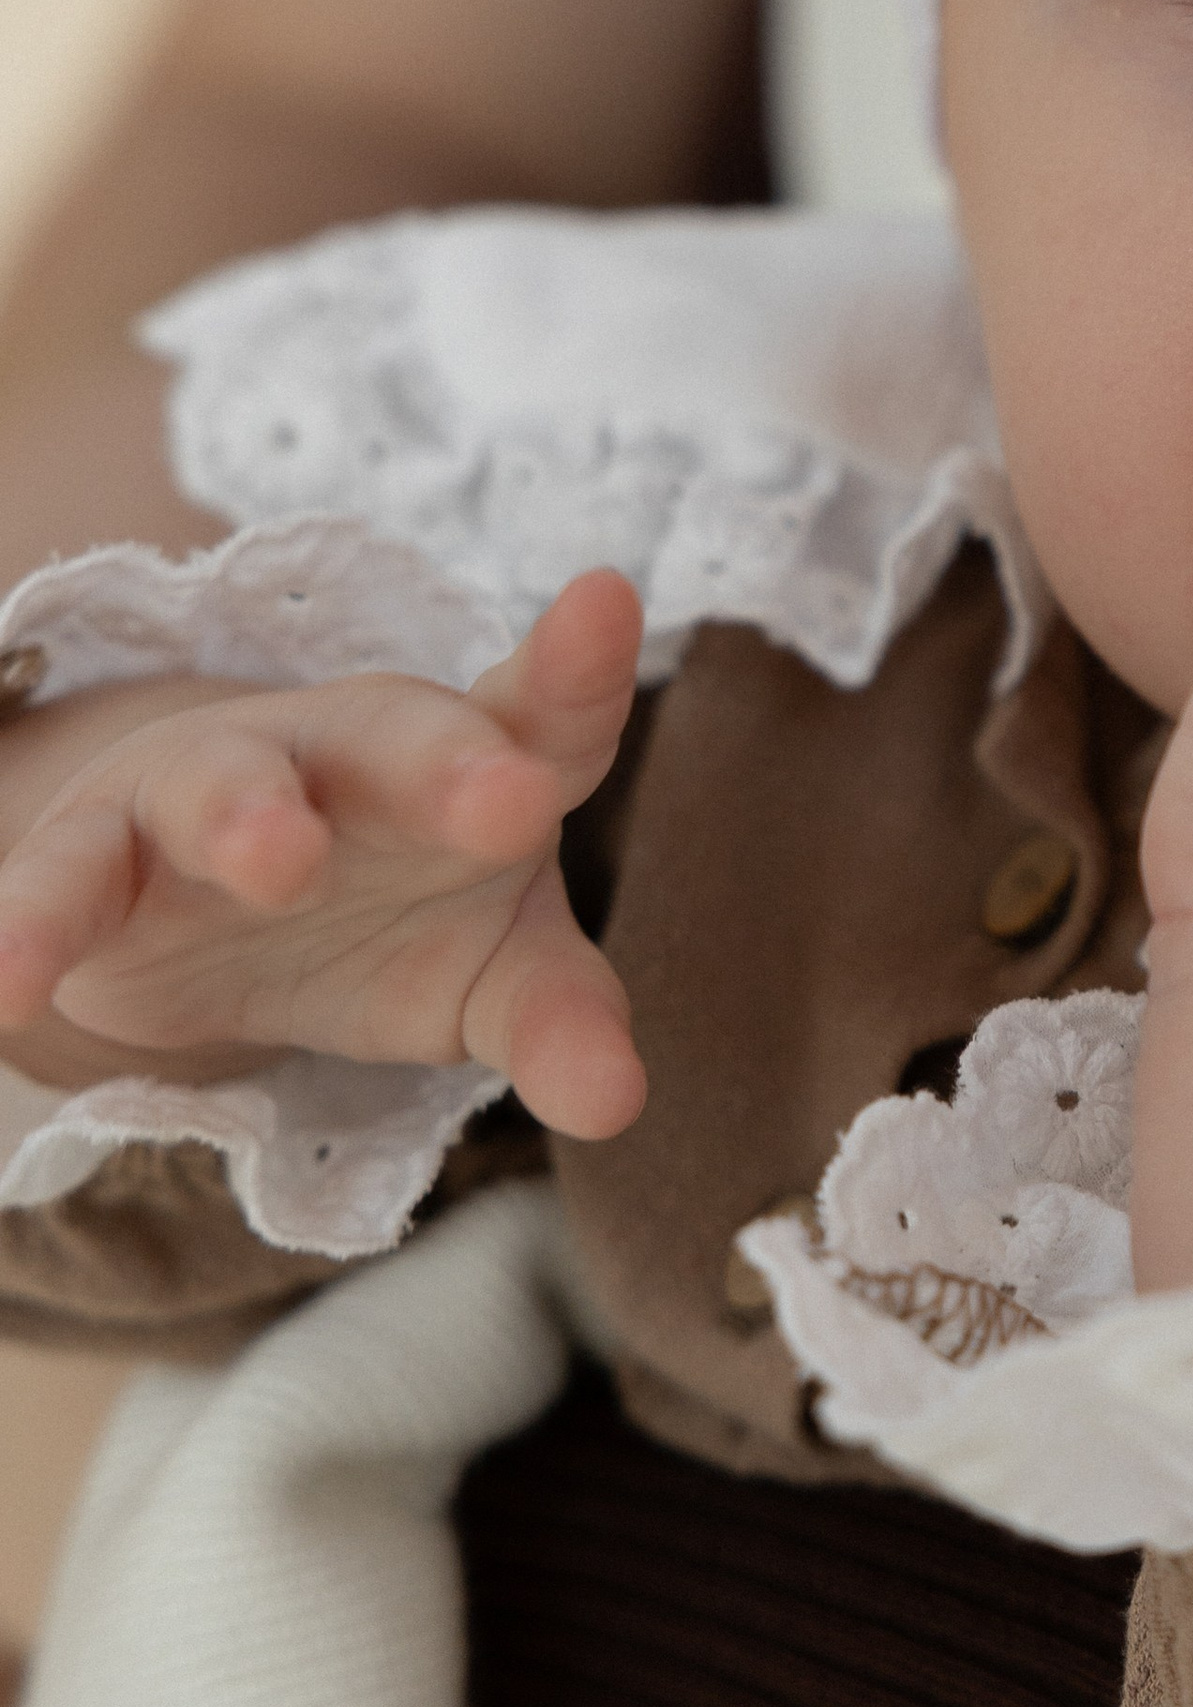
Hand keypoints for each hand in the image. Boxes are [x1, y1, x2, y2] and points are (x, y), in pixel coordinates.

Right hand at [0, 571, 646, 1138]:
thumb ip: (560, 1020)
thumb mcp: (496, 975)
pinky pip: (59, 885)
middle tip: (511, 803)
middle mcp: (342, 753)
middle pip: (393, 735)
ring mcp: (212, 789)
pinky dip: (28, 926)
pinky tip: (6, 985)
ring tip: (277, 862)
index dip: (579, 666)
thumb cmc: (403, 910)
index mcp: (466, 758)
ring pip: (221, 783)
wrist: (234, 911)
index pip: (542, 711)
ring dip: (247, 816)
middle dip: (445, 762)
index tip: (610, 604)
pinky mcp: (96, 859)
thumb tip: (617, 1102)